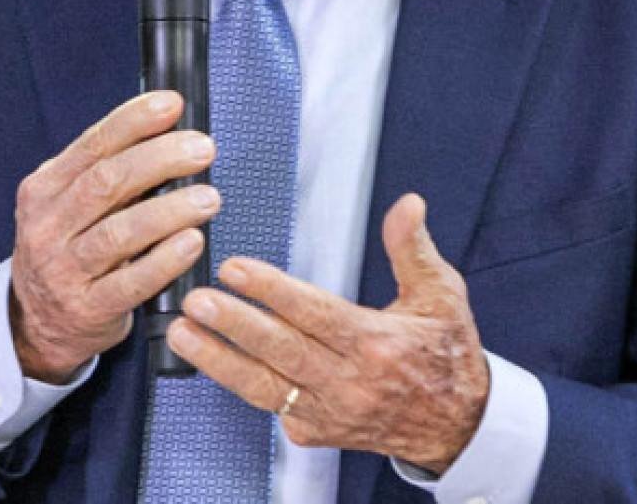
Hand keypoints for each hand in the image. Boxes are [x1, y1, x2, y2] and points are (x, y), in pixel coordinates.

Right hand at [9, 90, 219, 382]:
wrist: (37, 322)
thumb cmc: (69, 251)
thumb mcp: (69, 206)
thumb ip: (108, 174)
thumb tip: (169, 132)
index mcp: (44, 189)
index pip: (92, 145)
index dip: (134, 121)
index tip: (172, 105)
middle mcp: (47, 226)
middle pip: (106, 183)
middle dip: (159, 159)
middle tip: (202, 149)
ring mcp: (64, 270)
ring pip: (119, 232)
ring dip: (170, 210)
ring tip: (208, 198)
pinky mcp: (87, 308)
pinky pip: (131, 282)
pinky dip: (165, 260)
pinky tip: (192, 242)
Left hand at [167, 192, 489, 474]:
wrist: (456, 427)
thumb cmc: (446, 356)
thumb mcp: (442, 296)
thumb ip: (414, 249)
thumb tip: (407, 205)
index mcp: (377, 344)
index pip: (315, 314)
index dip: (272, 291)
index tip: (236, 268)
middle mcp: (350, 383)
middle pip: (281, 351)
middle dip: (233, 324)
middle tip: (195, 301)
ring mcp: (330, 412)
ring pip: (264, 386)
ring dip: (218, 360)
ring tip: (181, 334)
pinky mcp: (315, 432)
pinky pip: (271, 406)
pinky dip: (239, 384)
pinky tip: (207, 360)